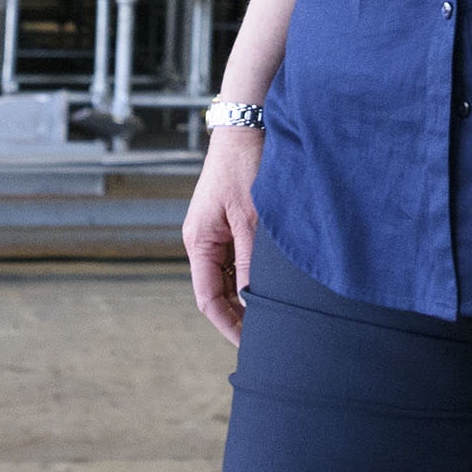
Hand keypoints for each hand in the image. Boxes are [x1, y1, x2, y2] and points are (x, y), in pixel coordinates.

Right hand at [182, 127, 262, 343]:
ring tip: (273, 317)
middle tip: (267, 337)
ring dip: (245, 297)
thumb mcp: (251, 219)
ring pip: (228, 277)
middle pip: (217, 291)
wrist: (247, 126)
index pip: (208, 299)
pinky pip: (237, 259)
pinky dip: (251, 276)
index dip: (227, 325)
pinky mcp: (229, 223)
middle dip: (238, 316)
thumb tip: (254, 303)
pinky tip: (271, 287)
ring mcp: (215, 232)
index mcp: (199, 242)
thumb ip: (251, 263)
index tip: (248, 345)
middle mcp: (202, 241)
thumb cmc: (245, 167)